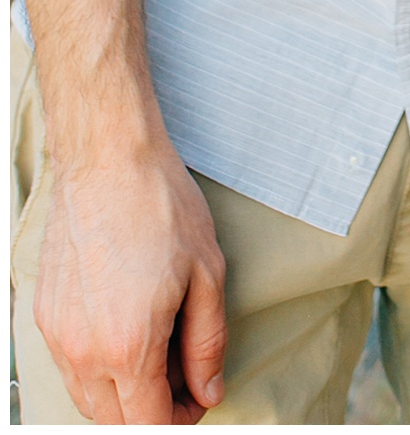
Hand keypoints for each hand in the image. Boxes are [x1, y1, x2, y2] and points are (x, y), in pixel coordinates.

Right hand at [34, 142, 227, 424]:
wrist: (107, 159)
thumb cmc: (161, 207)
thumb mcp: (207, 273)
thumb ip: (207, 343)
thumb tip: (208, 390)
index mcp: (129, 347)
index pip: (147, 425)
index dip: (178, 421)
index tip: (197, 400)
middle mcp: (84, 352)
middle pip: (114, 421)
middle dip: (151, 411)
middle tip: (183, 375)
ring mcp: (57, 336)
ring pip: (87, 399)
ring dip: (121, 393)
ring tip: (157, 349)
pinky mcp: (43, 315)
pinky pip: (69, 366)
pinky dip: (97, 367)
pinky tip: (125, 329)